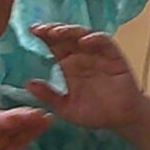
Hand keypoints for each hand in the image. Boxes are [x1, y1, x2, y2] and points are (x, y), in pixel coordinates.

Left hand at [26, 24, 147, 129]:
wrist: (121, 120)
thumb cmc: (96, 113)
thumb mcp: (66, 108)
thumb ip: (49, 96)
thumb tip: (27, 83)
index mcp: (69, 66)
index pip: (55, 46)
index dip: (44, 36)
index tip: (31, 30)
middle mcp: (82, 57)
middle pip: (66, 37)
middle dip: (54, 31)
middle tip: (41, 29)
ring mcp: (98, 55)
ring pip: (83, 35)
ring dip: (71, 32)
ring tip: (58, 32)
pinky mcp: (114, 58)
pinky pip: (105, 43)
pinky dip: (95, 39)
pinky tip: (84, 41)